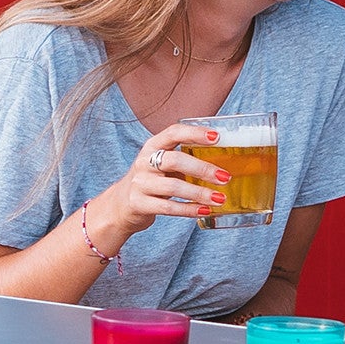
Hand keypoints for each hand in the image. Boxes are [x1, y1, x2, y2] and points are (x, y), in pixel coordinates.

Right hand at [97, 126, 227, 246]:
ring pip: (173, 186)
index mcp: (152, 146)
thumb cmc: (151, 181)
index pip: (174, 133)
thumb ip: (185, 159)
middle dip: (203, 168)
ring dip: (200, 193)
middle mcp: (144, 162)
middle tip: (224, 177)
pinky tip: (204, 210)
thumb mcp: (162, 164)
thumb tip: (224, 160)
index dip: (195, 133)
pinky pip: (168, 207)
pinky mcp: (138, 204)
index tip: (216, 137)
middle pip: (175, 160)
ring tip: (219, 198)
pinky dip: (189, 209)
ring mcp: (140, 183)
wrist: (120, 205)